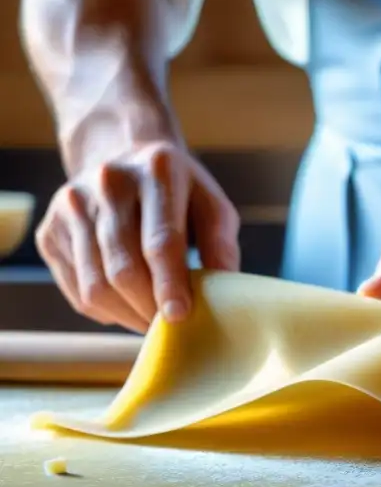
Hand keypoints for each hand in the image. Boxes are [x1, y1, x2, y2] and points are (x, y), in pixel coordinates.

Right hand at [35, 141, 240, 333]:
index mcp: (157, 171)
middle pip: (123, 269)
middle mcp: (107, 183)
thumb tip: (225, 293)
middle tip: (171, 328)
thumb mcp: (211, 204)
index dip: (169, 284)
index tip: (180, 316)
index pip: (160, 240)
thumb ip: (221, 244)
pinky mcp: (49, 231)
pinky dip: (106, 309)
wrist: (119, 157)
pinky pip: (76, 290)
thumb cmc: (177, 191)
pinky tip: (127, 304)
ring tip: (152, 321)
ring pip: (95, 286)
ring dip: (128, 316)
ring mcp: (70, 207)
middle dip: (149, 308)